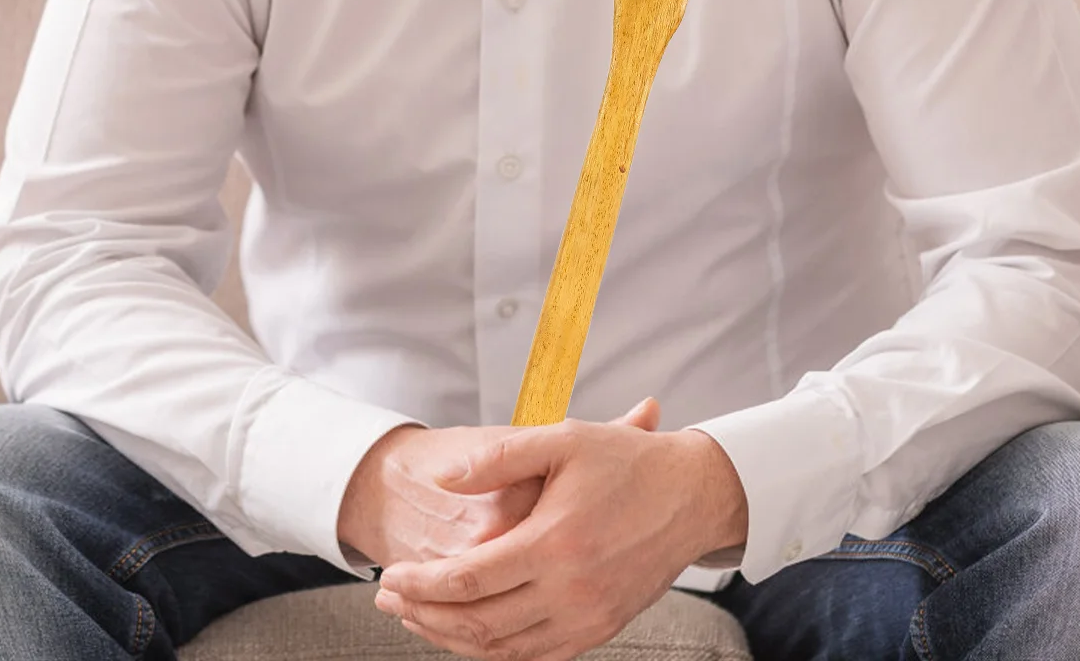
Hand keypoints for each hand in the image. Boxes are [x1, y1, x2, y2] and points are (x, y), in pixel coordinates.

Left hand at [372, 406, 747, 660]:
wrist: (691, 495)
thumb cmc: (625, 461)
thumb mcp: (560, 439)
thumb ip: (498, 457)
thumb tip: (443, 478)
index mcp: (554, 544)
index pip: (468, 580)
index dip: (421, 585)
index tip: (388, 579)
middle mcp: (570, 592)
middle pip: (478, 623)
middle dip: (425, 615)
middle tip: (388, 600)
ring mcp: (587, 618)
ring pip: (504, 650)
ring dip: (453, 638)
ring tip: (418, 618)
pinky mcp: (600, 629)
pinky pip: (536, 656)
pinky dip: (495, 651)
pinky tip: (471, 631)